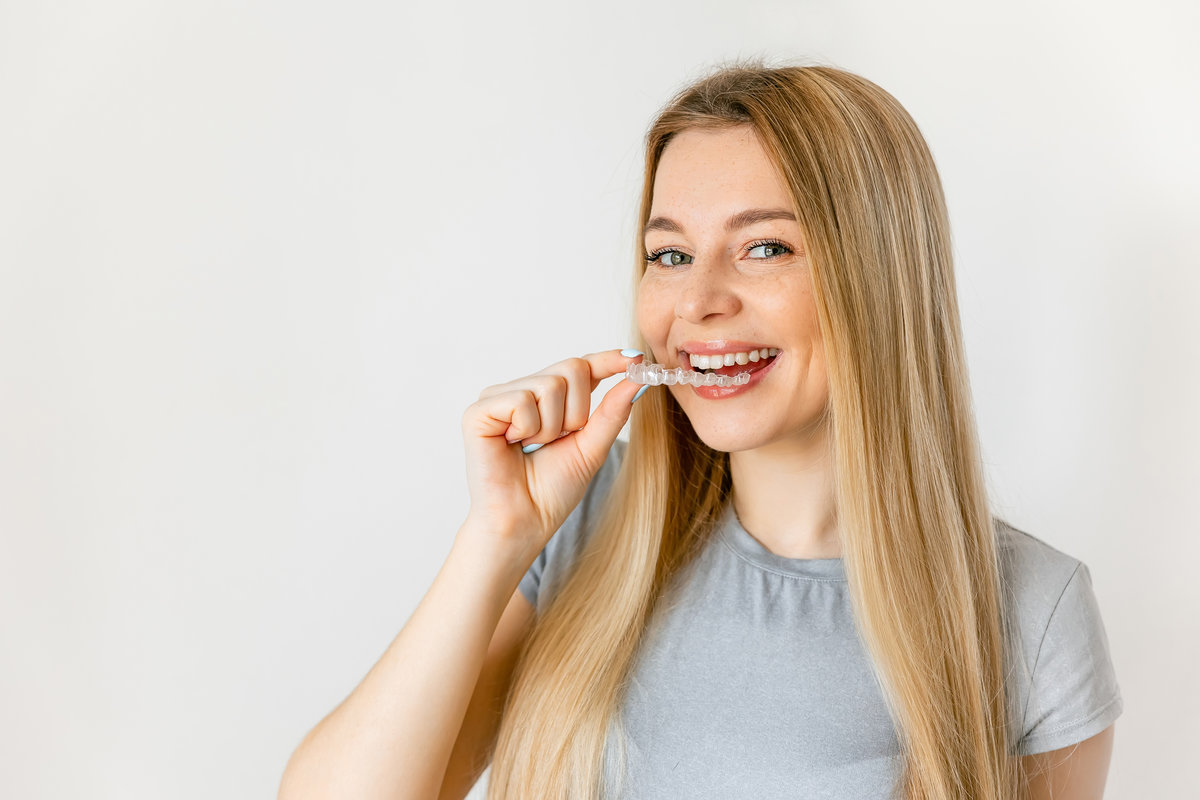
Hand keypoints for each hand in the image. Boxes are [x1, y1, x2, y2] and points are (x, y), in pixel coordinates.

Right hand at [460, 349, 644, 551]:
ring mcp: (499, 397)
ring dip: (551, 427)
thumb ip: (612, 411)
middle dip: (577, 412)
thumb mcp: (592, 446)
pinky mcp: (479, 410)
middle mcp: (523, 390)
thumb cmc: (552, 490)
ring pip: (549, 385)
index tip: (636, 358)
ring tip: (532, 447)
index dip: (609, 359)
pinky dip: (527, 428)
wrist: (525, 521)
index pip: (583, 366)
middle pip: (571, 368)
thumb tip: (637, 377)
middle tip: (557, 441)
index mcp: (550, 399)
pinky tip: (512, 445)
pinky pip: (521, 400)